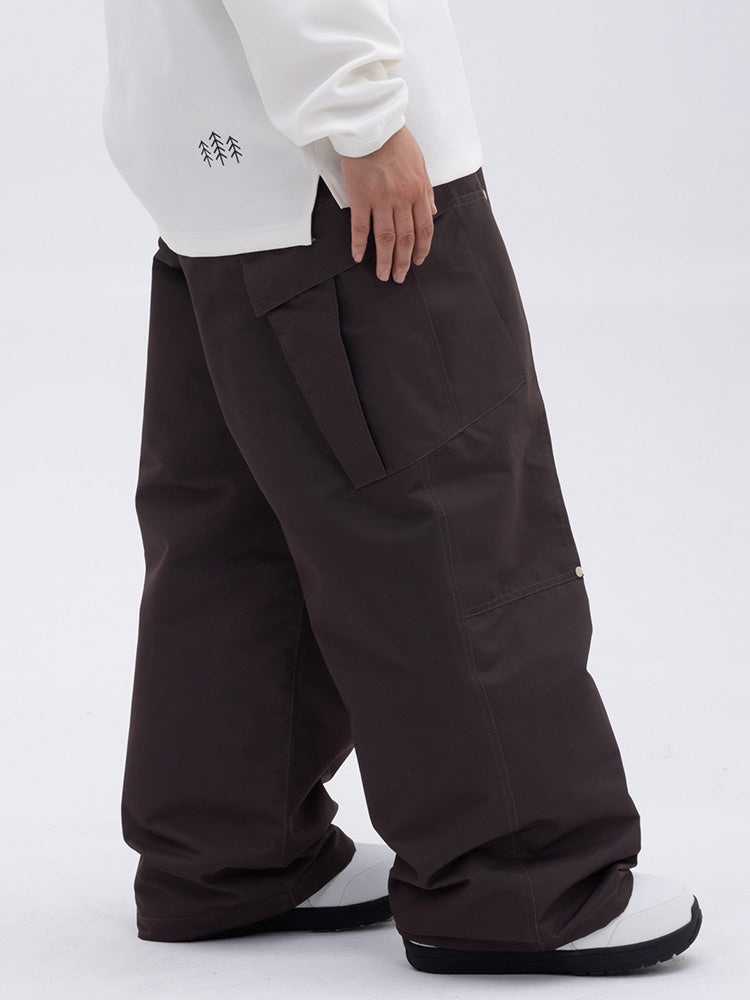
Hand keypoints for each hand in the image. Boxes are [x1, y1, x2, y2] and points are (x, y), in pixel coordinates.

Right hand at [339, 125, 437, 282]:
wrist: (372, 124)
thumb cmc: (396, 141)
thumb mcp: (420, 164)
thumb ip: (426, 190)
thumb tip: (432, 211)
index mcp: (418, 191)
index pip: (423, 228)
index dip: (421, 249)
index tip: (417, 261)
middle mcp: (402, 199)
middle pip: (405, 238)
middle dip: (403, 261)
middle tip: (399, 277)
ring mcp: (381, 200)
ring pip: (385, 238)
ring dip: (385, 260)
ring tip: (383, 275)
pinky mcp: (360, 197)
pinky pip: (361, 227)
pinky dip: (360, 244)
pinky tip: (359, 256)